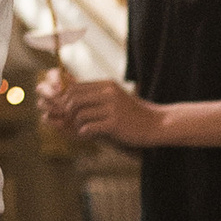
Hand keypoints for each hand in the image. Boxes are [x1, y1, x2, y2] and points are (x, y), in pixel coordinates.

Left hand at [39, 72, 159, 147]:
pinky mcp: (115, 123)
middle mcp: (109, 93)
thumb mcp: (115, 98)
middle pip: (73, 99)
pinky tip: (88, 135)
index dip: (64, 100)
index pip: (74, 88)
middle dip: (67, 112)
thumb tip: (70, 98)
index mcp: (106, 85)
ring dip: (76, 124)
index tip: (65, 111)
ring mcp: (112, 108)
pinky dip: (84, 132)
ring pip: (80, 114)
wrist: (156, 124)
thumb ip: (96, 96)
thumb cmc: (132, 113)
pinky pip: (89, 127)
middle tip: (70, 122)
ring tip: (82, 129)